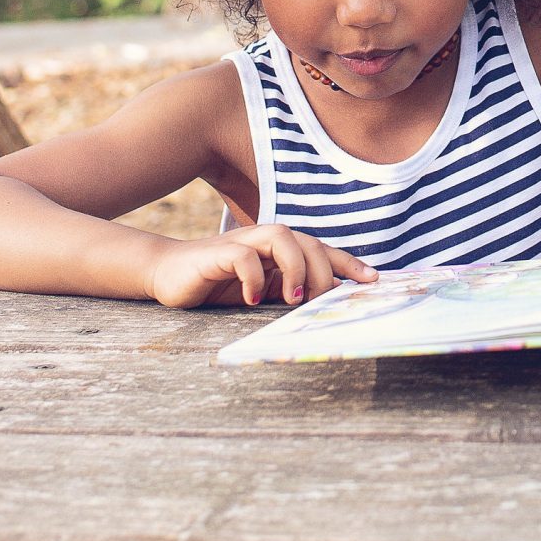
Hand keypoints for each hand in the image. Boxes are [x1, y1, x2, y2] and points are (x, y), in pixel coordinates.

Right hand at [148, 224, 379, 307]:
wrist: (168, 274)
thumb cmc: (220, 284)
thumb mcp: (262, 291)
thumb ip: (289, 290)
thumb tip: (327, 301)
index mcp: (280, 249)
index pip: (321, 250)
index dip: (348, 263)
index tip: (373, 280)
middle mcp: (265, 240)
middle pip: (308, 242)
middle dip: (323, 271)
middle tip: (319, 302)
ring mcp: (242, 243)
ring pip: (282, 237)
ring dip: (295, 268)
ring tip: (292, 299)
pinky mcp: (217, 254)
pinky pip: (244, 256)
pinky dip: (254, 278)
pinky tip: (252, 300)